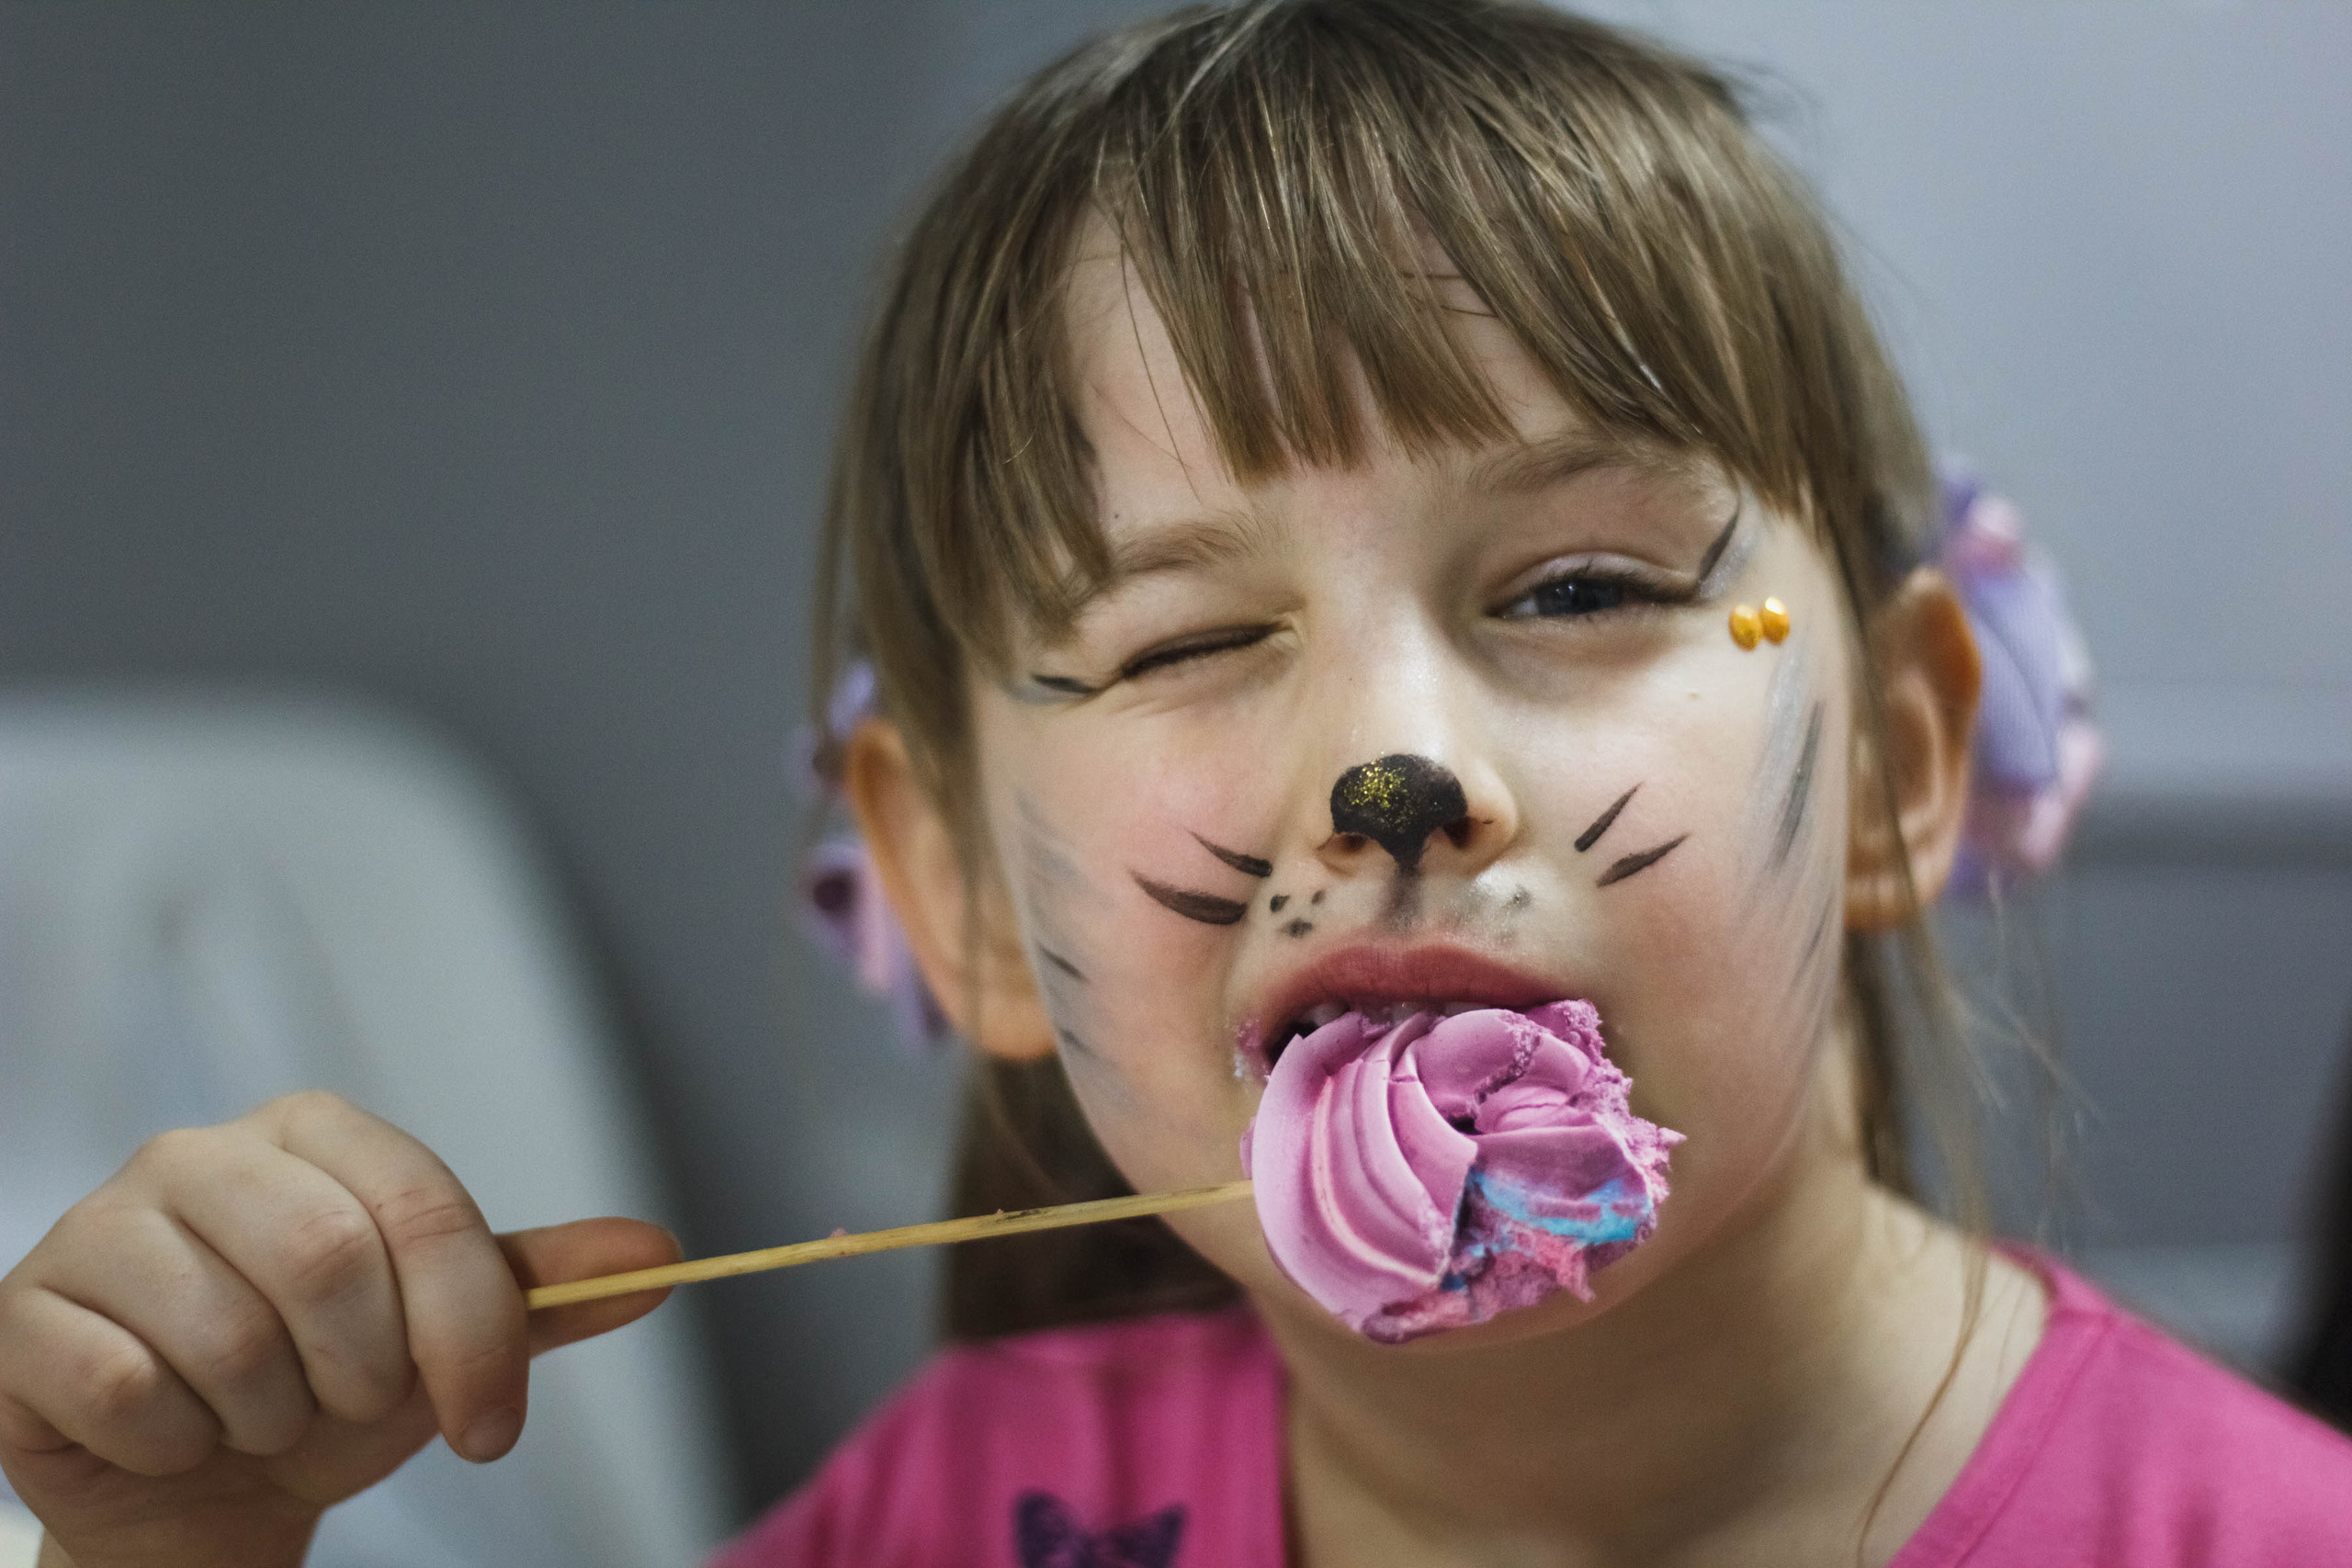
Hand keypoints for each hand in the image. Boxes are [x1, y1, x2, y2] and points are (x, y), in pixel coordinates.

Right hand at [0, 1092, 677, 1567]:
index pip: (424, 1209)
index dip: (470, 1332)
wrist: (202, 1490)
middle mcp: (200, 1154)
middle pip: (327, 1262)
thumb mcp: (449, 1342)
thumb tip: (661, 1257)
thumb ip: (545, 1292)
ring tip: (258, 1416)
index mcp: (315, 1133)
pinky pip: (129, 1391)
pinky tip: (172, 1434)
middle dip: (361, 1376)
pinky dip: (175, 1445)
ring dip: (268, 1417)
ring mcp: (100, 1226)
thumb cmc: (331, 1388)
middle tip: (346, 1408)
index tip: (490, 1429)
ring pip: (226, 1338)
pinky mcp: (25, 1313)